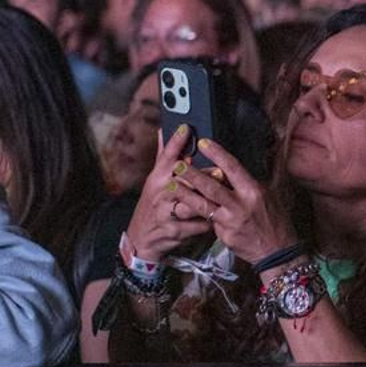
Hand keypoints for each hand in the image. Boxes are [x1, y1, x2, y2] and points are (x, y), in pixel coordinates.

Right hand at [125, 126, 213, 261]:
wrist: (141, 238)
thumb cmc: (153, 205)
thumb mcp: (155, 180)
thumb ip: (163, 157)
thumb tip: (163, 130)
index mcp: (157, 178)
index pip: (166, 156)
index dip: (176, 142)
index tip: (186, 128)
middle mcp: (160, 192)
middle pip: (183, 180)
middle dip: (203, 176)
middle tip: (220, 172)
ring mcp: (165, 212)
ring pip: (192, 203)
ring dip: (209, 202)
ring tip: (223, 199)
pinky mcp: (174, 230)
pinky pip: (198, 224)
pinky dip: (209, 222)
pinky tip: (217, 220)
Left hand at [174, 138, 296, 263]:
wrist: (277, 250)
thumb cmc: (274, 220)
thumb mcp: (269, 196)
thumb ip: (250, 184)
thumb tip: (235, 170)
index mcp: (253, 190)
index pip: (233, 167)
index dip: (217, 154)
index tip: (203, 142)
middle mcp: (241, 204)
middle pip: (212, 186)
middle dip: (192, 174)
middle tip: (176, 164)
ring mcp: (231, 220)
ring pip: (203, 205)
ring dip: (185, 194)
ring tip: (170, 185)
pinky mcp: (224, 234)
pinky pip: (207, 221)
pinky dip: (194, 214)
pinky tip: (181, 209)